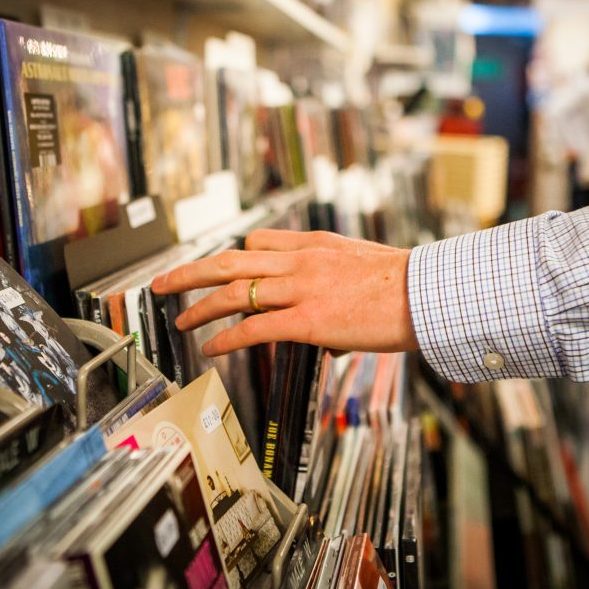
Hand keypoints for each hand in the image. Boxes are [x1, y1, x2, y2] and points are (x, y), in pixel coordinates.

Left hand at [150, 230, 419, 356]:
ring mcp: (302, 289)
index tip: (211, 270)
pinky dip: (225, 338)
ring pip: (233, 291)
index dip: (229, 257)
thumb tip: (322, 329)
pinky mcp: (309, 320)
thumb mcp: (360, 266)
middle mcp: (300, 260)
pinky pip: (254, 327)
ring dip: (197, 307)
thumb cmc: (403, 286)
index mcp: (313, 243)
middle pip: (229, 259)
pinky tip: (209, 348)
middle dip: (189, 273)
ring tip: (177, 320)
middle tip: (161, 284)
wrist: (427, 295)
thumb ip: (331, 284)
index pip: (257, 240)